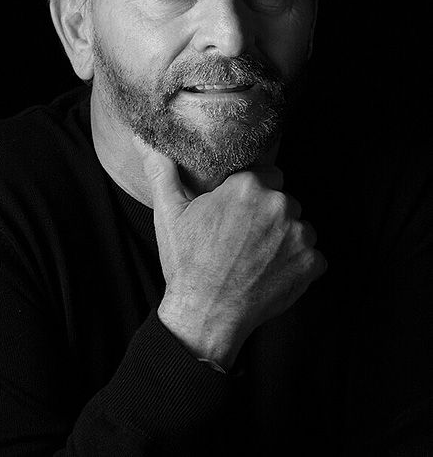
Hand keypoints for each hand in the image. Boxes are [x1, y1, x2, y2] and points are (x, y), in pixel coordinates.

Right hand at [139, 145, 326, 368]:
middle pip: (284, 199)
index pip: (267, 173)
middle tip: (245, 237)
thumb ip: (162, 171)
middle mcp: (278, 204)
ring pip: (300, 226)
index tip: (240, 210)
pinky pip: (313, 255)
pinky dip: (298, 264)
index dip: (253, 192)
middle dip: (270, 214)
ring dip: (286, 238)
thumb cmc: (187, 264)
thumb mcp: (169, 213)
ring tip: (258, 257)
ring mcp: (299, 234)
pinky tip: (273, 273)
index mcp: (247, 185)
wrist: (205, 316)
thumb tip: (144, 140)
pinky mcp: (311, 263)